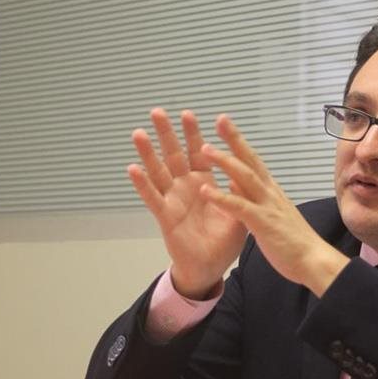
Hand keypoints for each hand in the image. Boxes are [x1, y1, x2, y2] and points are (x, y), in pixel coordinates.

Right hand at [128, 108, 247, 298]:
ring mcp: (173, 200)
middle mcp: (186, 187)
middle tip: (158, 112)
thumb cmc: (224, 240)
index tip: (188, 114)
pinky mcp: (166, 216)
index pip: (198, 153)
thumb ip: (239, 189)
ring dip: (148, 153)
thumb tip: (244, 166)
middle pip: (174, 155)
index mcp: (205, 183)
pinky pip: (153, 198)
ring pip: (159, 172)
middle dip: (167, 134)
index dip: (194, 134)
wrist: (212, 266)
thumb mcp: (238, 211)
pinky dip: (142, 183)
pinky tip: (133, 168)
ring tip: (139, 133)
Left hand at [199, 114, 349, 296]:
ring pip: (244, 177)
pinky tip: (204, 191)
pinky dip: (221, 198)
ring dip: (224, 161)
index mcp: (272, 192)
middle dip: (235, 139)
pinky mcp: (263, 223)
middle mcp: (271, 193)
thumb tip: (236, 184)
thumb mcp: (274, 216)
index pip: (255, 162)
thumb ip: (255, 199)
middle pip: (250, 160)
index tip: (227, 126)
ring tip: (204, 148)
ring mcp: (267, 206)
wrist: (314, 261)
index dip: (240, 143)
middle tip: (220, 119)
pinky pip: (239, 207)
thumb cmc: (295, 243)